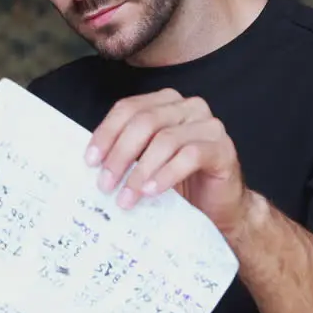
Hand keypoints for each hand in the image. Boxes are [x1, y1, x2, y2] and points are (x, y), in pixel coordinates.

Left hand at [85, 88, 251, 238]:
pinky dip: (166, 174)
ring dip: (140, 171)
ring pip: (165, 139)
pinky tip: (151, 192)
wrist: (219, 209)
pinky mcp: (223, 148)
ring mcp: (209, 125)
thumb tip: (90, 162)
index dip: (106, 133)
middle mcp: (189, 107)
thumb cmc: (181, 184)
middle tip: (105, 185)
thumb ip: (126, 152)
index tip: (90, 162)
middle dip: (120, 154)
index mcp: (166, 103)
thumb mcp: (146, 163)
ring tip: (126, 196)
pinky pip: (189, 156)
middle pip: (144, 121)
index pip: (128, 108)